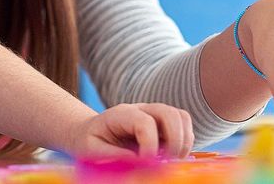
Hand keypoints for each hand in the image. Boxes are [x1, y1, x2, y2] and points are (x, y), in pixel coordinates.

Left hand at [71, 103, 193, 158]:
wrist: (89, 133)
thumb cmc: (90, 142)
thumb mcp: (92, 150)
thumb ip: (114, 156)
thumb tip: (139, 162)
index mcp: (121, 114)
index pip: (144, 122)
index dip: (150, 145)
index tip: (147, 163)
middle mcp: (141, 110)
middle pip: (169, 113)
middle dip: (175, 140)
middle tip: (167, 162)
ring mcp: (154, 115)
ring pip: (181, 117)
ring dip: (184, 141)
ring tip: (172, 160)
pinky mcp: (162, 125)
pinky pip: (184, 128)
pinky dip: (185, 143)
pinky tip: (172, 158)